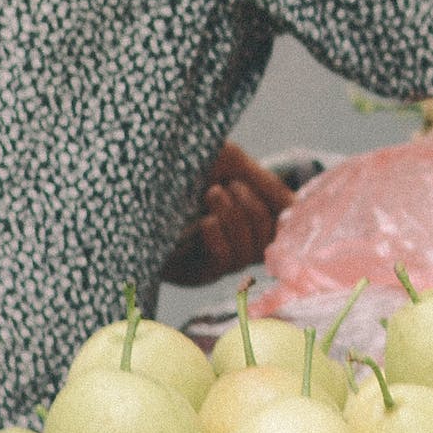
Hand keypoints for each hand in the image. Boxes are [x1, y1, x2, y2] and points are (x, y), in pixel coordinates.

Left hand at [163, 141, 295, 286]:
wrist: (135, 167)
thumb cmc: (181, 161)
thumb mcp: (229, 161)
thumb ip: (265, 183)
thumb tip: (298, 208)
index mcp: (244, 214)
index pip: (281, 227)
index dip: (287, 218)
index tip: (285, 203)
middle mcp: (233, 240)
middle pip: (269, 242)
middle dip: (255, 211)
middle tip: (230, 187)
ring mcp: (214, 258)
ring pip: (248, 253)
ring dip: (235, 219)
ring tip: (211, 194)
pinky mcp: (193, 271)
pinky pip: (223, 262)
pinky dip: (220, 237)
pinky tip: (206, 221)